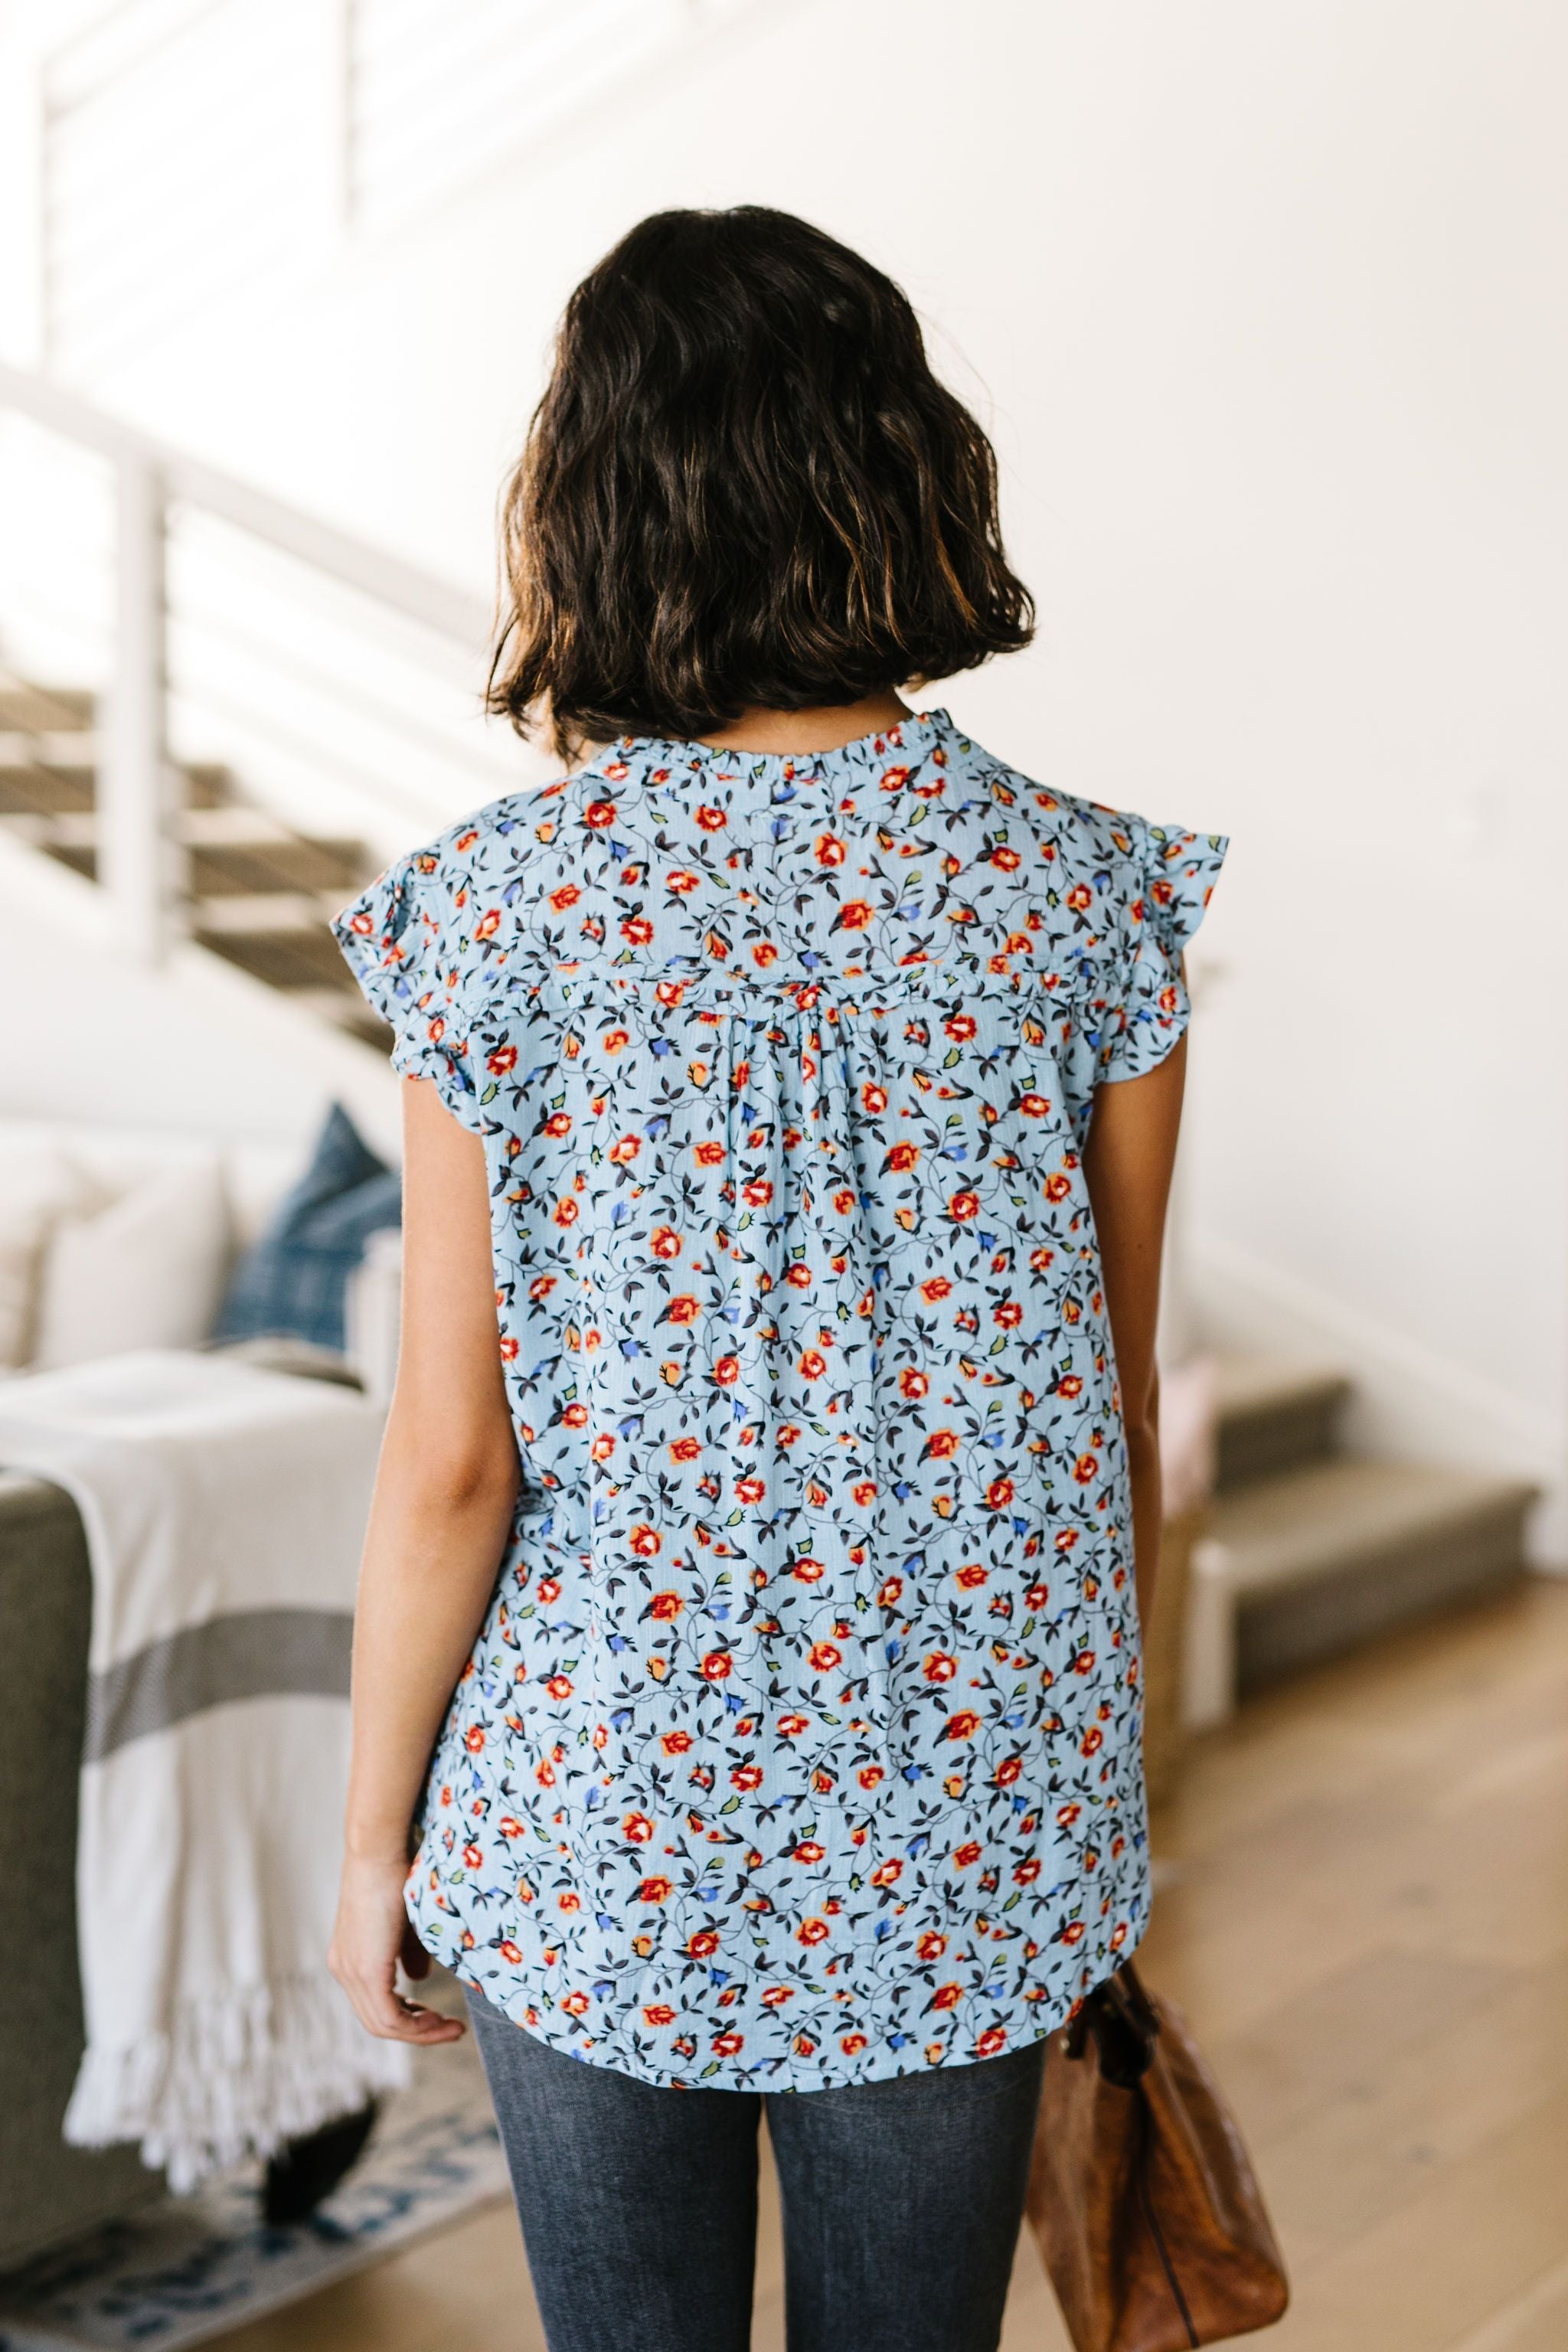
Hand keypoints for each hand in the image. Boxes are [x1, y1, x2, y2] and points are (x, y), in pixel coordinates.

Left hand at [328, 1850, 465, 2042]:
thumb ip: (409, 1952)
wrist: (379, 1851)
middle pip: (377, 2021)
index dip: (408, 2016)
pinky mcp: (366, 1971)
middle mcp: (343, 1969)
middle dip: (417, 2031)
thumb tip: (418, 1978)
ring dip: (420, 2032)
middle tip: (449, 2029)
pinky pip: (389, 2017)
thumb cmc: (395, 1873)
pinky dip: (415, 2026)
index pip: (375, 2003)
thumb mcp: (405, 1921)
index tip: (437, 2016)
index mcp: (349, 1957)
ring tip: (451, 2028)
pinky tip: (438, 2020)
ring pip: (383, 2024)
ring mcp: (351, 1972)